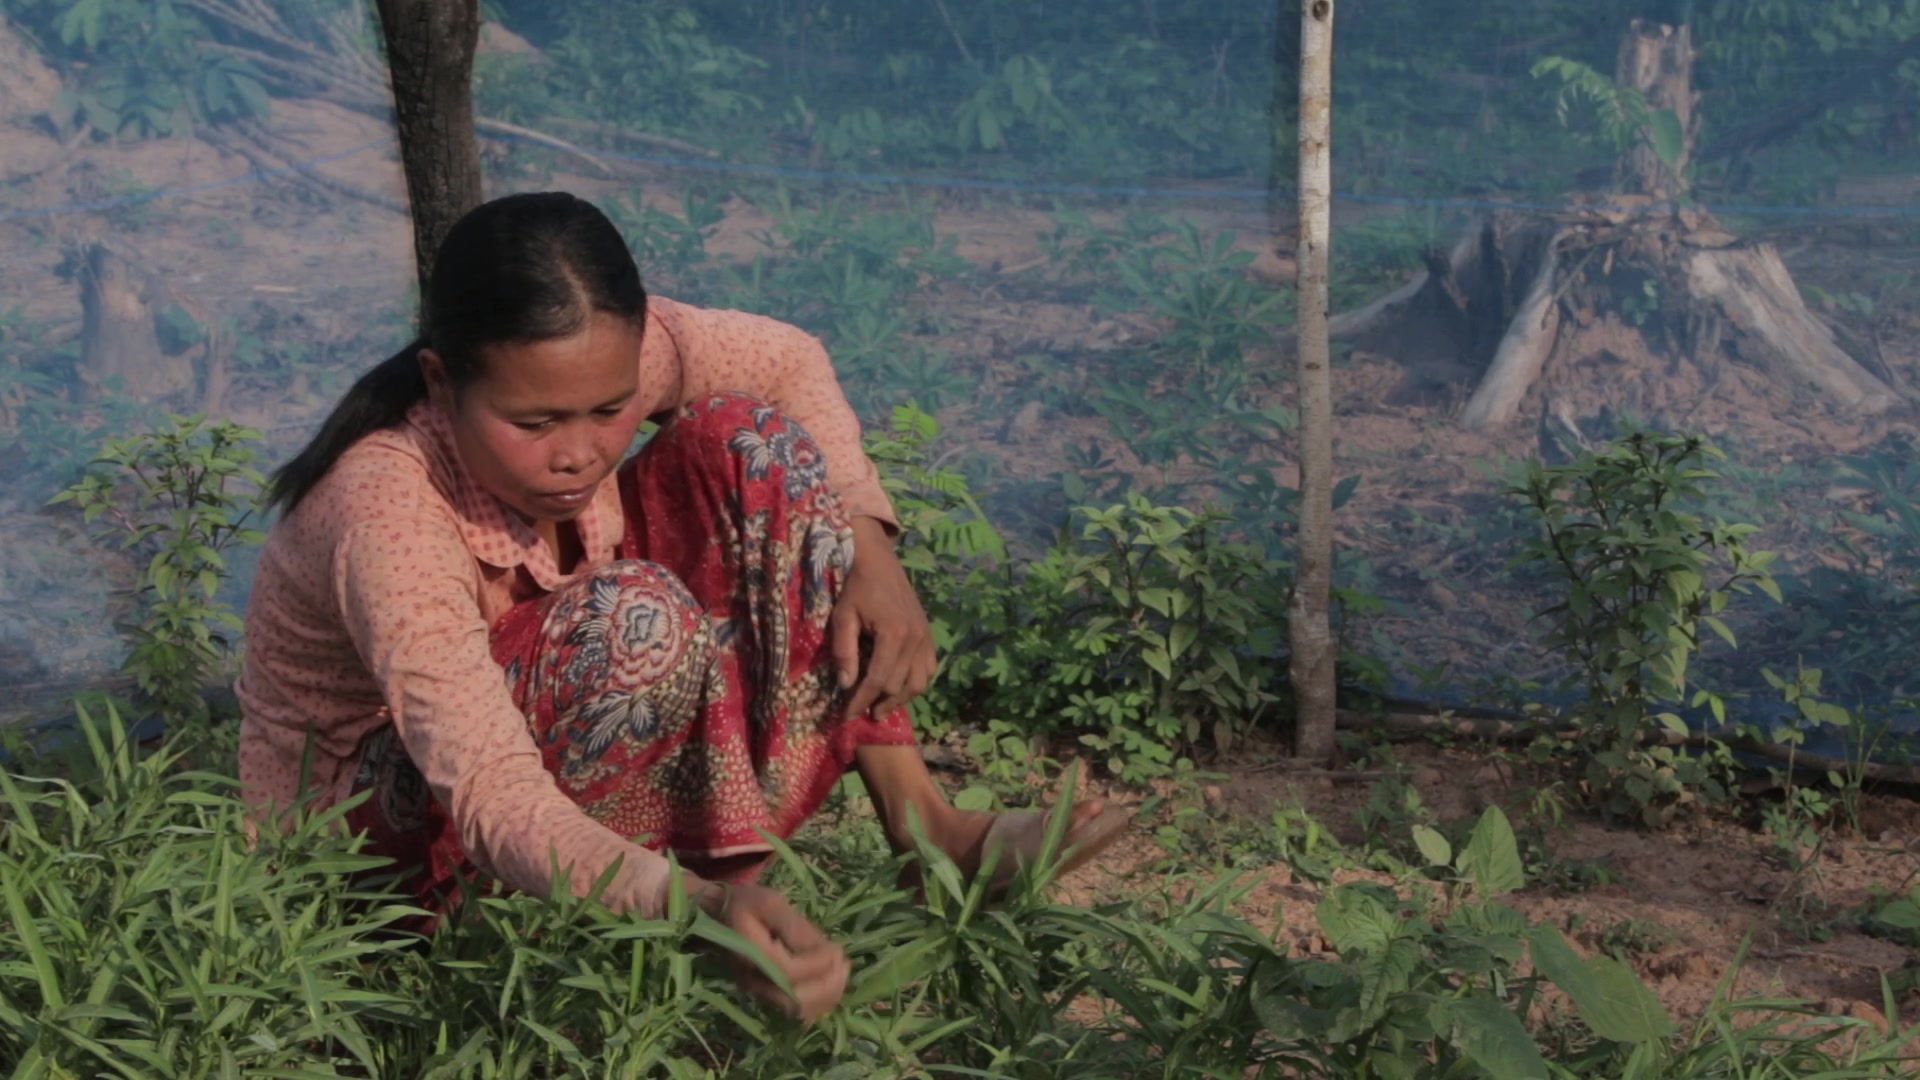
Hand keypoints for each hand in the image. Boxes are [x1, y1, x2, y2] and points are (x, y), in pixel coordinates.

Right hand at [697, 880, 847, 1021]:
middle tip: (844, 962)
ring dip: (827, 994)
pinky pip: (797, 1009)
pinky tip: (831, 980)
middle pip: (796, 1001)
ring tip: (841, 970)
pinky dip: (820, 1000)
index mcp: (750, 954)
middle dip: (828, 985)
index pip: (789, 972)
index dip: (818, 965)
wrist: (716, 917)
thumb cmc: (745, 904)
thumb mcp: (771, 902)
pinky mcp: (768, 994)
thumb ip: (796, 927)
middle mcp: (753, 981)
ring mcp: (759, 991)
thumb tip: (826, 950)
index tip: (837, 949)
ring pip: (799, 1010)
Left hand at [830, 516, 936, 720]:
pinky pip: (929, 668)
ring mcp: (926, 637)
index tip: (847, 716)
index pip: (878, 680)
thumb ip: (844, 652)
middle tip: (859, 710)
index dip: (861, 701)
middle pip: (898, 686)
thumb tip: (846, 686)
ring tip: (880, 706)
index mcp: (894, 634)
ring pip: (919, 683)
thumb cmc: (856, 587)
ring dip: (900, 699)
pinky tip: (899, 686)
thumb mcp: (843, 617)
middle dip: (877, 702)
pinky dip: (916, 682)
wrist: (879, 561)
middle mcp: (915, 639)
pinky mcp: (928, 634)